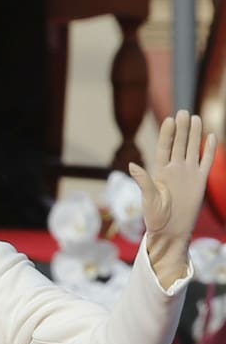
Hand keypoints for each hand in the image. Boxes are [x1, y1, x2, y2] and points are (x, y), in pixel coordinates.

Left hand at [129, 110, 215, 287]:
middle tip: (183, 111)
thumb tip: (132, 165)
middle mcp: (174, 170)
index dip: (167, 134)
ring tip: (196, 118)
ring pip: (193, 149)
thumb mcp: (148, 200)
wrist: (171, 231)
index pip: (164, 148)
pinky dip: (210, 150)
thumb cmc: (155, 218)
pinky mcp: (200, 181)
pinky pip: (206, 162)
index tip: (169, 119)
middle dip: (181, 129)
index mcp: (160, 172)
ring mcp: (188, 174)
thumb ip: (143, 181)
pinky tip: (212, 137)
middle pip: (179, 144)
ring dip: (194, 135)